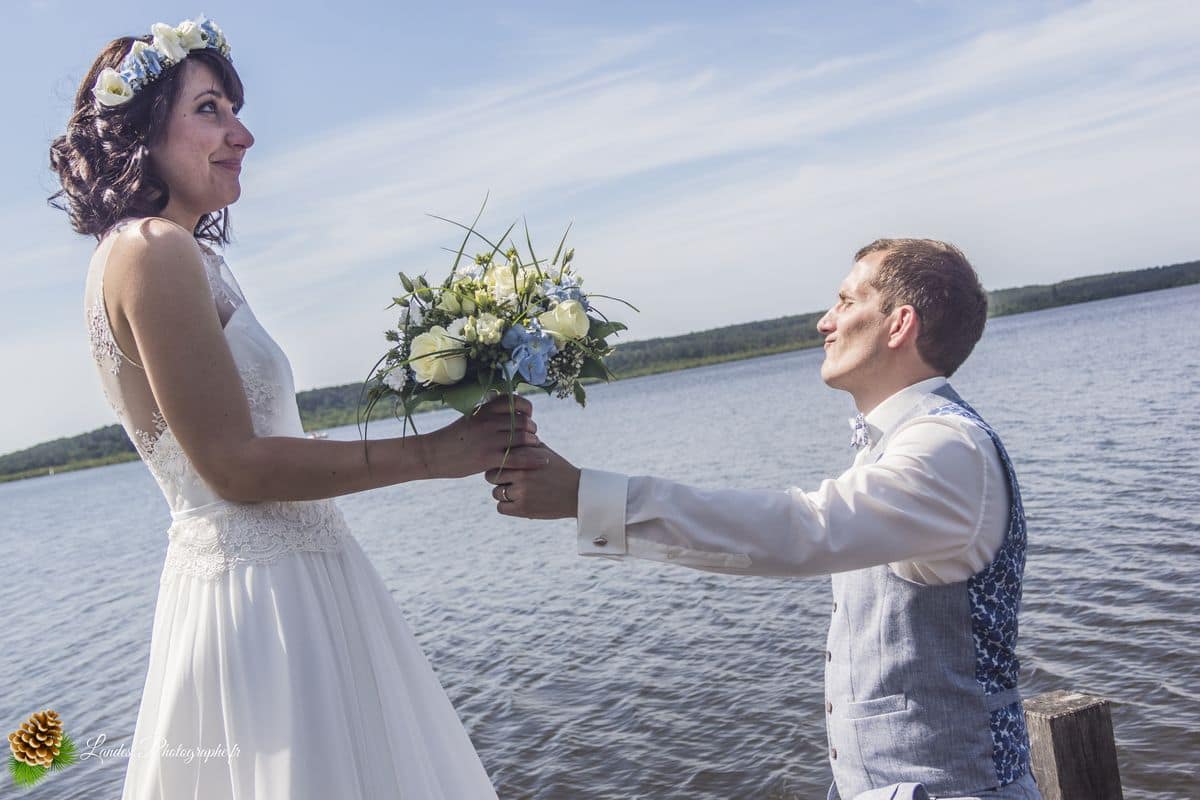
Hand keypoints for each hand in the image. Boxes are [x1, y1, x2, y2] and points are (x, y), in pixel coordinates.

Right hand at [423, 395, 545, 478]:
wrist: (432, 454)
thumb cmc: (452, 437)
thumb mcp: (470, 418)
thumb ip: (489, 413)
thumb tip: (508, 406)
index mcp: (484, 409)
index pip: (516, 402)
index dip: (527, 409)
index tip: (527, 417)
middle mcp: (488, 421)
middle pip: (524, 422)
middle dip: (533, 430)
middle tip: (532, 437)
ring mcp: (488, 440)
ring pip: (525, 438)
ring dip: (534, 444)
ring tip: (533, 448)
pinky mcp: (488, 458)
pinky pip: (519, 458)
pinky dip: (535, 459)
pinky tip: (544, 462)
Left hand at [485, 443, 579, 518]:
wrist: (577, 492)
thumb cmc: (559, 470)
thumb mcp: (544, 451)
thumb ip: (524, 444)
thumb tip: (505, 436)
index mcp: (524, 456)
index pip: (497, 458)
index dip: (499, 463)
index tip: (505, 467)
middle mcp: (521, 472)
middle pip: (492, 475)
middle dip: (498, 478)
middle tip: (509, 481)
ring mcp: (522, 491)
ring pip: (496, 492)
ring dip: (503, 493)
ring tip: (517, 492)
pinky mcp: (523, 508)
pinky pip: (501, 507)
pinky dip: (506, 506)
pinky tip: (517, 502)